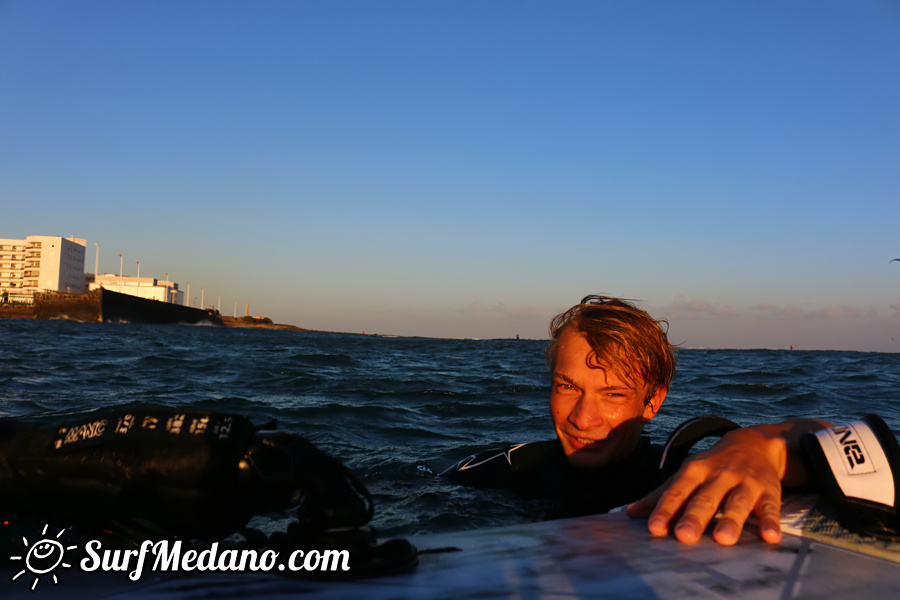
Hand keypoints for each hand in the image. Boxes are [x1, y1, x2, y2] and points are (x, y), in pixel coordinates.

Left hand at [625, 419, 829, 544]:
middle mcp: (720, 474)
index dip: (665, 509)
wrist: (755, 443)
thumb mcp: (688, 473)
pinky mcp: (770, 491)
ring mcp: (746, 482)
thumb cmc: (713, 465)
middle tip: (684, 536)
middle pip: (706, 497)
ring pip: (738, 502)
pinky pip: (771, 507)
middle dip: (694, 516)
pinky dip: (771, 521)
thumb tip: (630, 513)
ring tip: (723, 539)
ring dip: (731, 520)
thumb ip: (662, 494)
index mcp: (695, 470)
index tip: (654, 529)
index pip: (677, 491)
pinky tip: (770, 537)